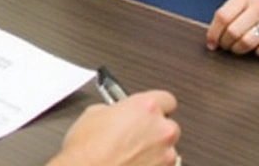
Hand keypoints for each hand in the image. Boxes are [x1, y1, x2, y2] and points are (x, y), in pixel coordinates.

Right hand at [47, 90, 180, 165]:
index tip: (149, 111)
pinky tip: (131, 163)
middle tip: (136, 133)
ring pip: (167, 149)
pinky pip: (161, 165)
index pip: (166, 99)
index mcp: (146, 108)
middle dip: (155, 130)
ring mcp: (165, 155)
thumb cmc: (88, 149)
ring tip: (131, 153)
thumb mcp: (94, 113)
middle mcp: (161, 130)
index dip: (157, 106)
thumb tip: (118, 113)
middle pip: (170, 126)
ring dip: (154, 149)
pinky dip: (150, 164)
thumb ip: (116, 110)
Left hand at [206, 0, 258, 56]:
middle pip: (233, 32)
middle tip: (226, 46)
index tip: (211, 43)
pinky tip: (257, 48)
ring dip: (239, 49)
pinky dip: (258, 52)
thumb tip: (211, 40)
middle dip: (226, 44)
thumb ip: (228, 15)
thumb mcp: (243, 1)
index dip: (213, 33)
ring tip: (238, 47)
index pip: (222, 16)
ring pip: (247, 42)